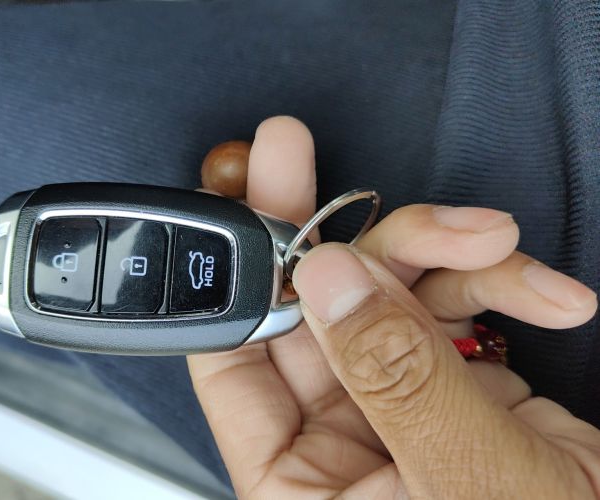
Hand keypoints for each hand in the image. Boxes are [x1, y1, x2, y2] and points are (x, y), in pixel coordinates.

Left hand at [188, 116, 599, 498]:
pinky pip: (454, 308)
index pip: (234, 367)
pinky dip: (500, 284)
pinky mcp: (458, 387)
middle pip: (309, 311)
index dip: (233, 281)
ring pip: (387, 294)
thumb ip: (395, 379)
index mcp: (303, 486)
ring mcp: (400, 407)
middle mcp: (341, 442)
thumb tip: (330, 280)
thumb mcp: (465, 482)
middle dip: (322, 230)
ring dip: (440, 252)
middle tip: (292, 151)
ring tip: (496, 241)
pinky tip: (547, 292)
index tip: (233, 204)